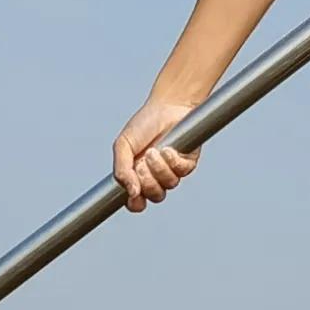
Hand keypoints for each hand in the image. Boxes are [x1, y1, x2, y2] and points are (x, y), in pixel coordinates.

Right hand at [111, 90, 203, 208]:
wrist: (166, 105)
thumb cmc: (143, 125)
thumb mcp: (123, 145)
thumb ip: (122, 170)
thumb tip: (131, 193)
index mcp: (137, 176)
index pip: (137, 203)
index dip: (135, 204)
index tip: (133, 194)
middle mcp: (156, 177)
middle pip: (155, 196)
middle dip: (147, 181)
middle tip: (141, 162)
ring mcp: (173, 171)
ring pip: (169, 185)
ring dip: (159, 169)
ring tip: (154, 151)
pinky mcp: (188, 163)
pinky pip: (182, 172)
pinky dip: (173, 161)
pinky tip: (168, 148)